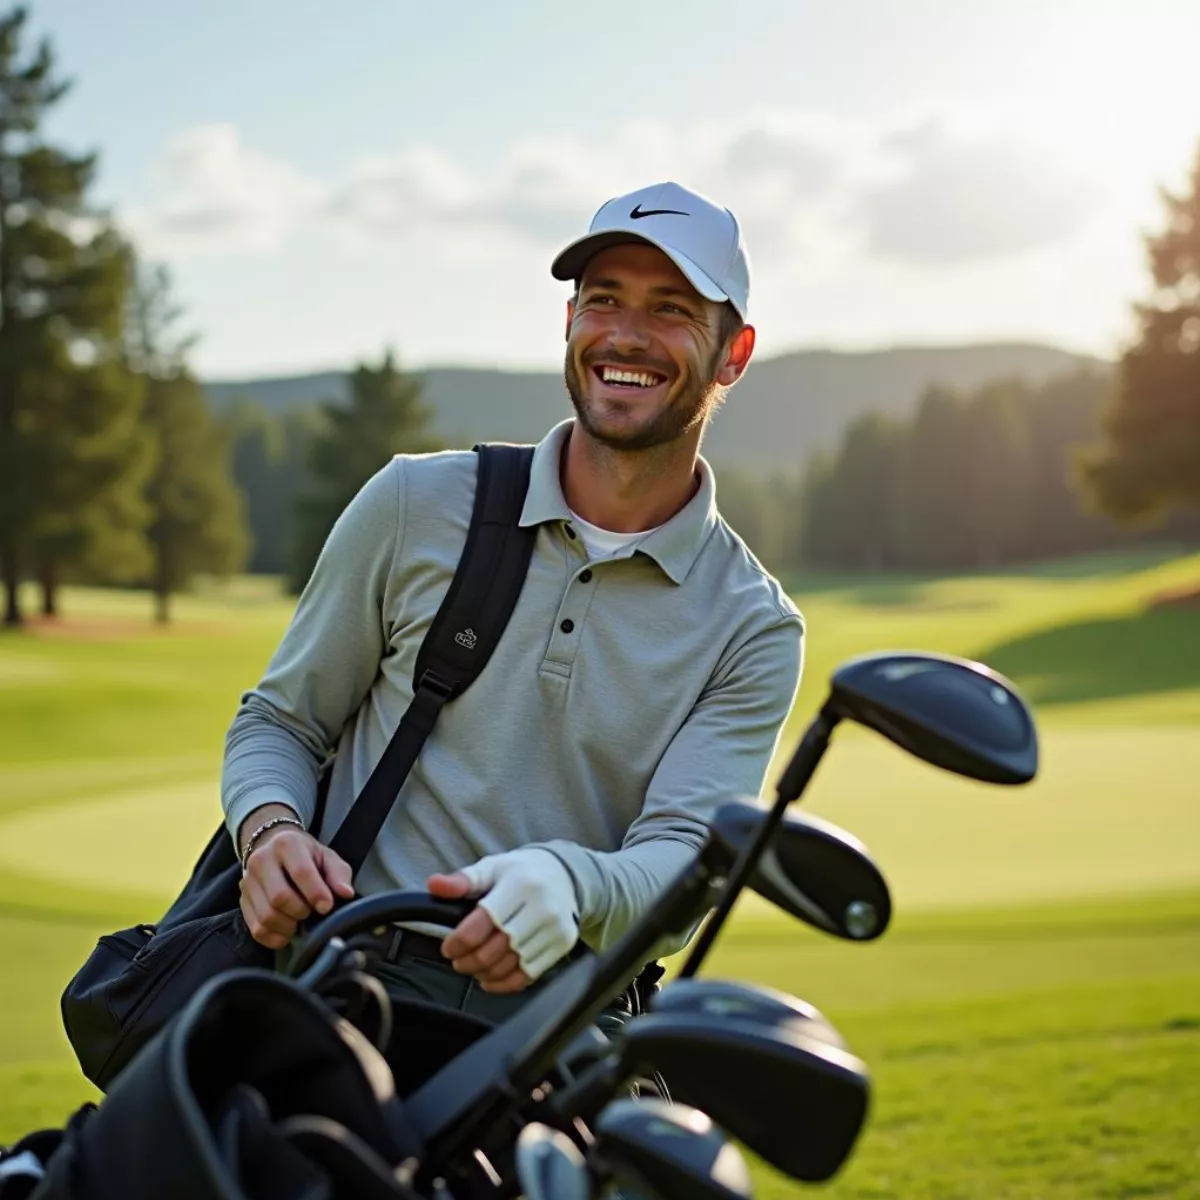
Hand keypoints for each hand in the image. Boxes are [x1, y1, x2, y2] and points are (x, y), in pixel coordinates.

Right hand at [239, 816, 354, 949]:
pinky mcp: (242, 900)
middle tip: (311, 911)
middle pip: (279, 897)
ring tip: (300, 919)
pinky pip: (256, 929)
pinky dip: (275, 937)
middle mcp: (261, 860)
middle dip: (301, 911)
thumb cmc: (306, 856)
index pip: (300, 872)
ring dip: (289, 926)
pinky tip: (288, 931)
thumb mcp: (327, 857)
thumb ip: (339, 874)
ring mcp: (247, 881)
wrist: (273, 848)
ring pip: (266, 916)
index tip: (327, 906)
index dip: (316, 893)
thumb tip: (346, 893)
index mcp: (286, 844)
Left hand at [428, 848, 579, 993]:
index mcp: (520, 884)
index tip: (448, 947)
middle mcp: (541, 907)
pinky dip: (505, 983)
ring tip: (474, 968)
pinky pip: (529, 974)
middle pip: (496, 949)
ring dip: (485, 973)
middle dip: (469, 961)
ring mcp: (555, 927)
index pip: (483, 923)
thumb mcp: (491, 868)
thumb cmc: (520, 873)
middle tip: (458, 961)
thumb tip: (434, 886)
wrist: (564, 875)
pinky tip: (491, 979)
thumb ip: (462, 880)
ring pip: (511, 965)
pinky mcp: (563, 944)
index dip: (459, 941)